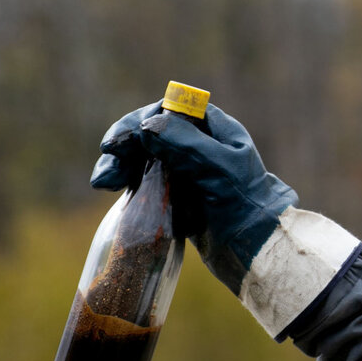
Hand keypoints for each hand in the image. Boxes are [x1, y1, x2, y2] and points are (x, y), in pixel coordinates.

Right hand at [90, 103, 298, 293]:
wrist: (258, 249)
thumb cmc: (246, 205)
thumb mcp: (218, 168)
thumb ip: (185, 144)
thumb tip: (148, 125)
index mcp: (214, 130)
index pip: (169, 111)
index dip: (141, 121)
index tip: (119, 142)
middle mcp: (200, 145)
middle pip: (152, 132)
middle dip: (125, 146)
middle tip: (106, 171)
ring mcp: (188, 171)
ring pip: (146, 156)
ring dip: (121, 164)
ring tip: (103, 182)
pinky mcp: (179, 196)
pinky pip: (148, 181)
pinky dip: (130, 183)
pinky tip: (116, 192)